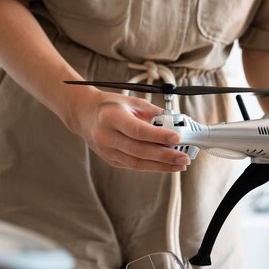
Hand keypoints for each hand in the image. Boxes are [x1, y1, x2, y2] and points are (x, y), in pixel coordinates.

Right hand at [68, 90, 190, 171]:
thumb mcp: (130, 102)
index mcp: (111, 117)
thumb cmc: (110, 106)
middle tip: (184, 158)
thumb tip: (176, 123)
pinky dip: (153, 167)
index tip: (177, 138)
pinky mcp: (111, 160)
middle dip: (165, 156)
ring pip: (137, 163)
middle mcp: (106, 136)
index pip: (137, 130)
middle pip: (139, 150)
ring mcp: (107, 151)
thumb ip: (152, 112)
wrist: (84, 115)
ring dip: (161, 166)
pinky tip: (167, 166)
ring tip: (180, 165)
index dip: (158, 136)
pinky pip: (134, 166)